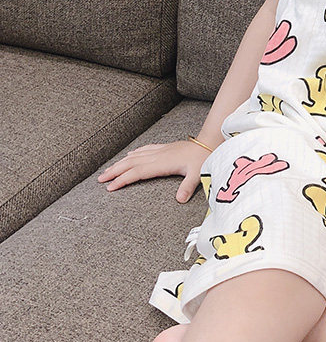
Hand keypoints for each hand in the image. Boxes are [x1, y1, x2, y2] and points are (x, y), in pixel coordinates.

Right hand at [97, 140, 211, 202]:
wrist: (209, 142)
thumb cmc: (203, 158)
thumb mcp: (198, 173)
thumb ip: (188, 187)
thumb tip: (180, 200)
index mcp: (163, 163)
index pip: (138, 172)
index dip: (123, 179)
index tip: (110, 187)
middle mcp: (158, 155)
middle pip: (131, 163)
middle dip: (115, 171)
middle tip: (100, 180)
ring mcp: (160, 150)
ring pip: (135, 156)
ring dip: (120, 163)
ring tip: (108, 170)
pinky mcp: (165, 147)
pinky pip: (144, 149)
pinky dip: (134, 153)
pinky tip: (128, 155)